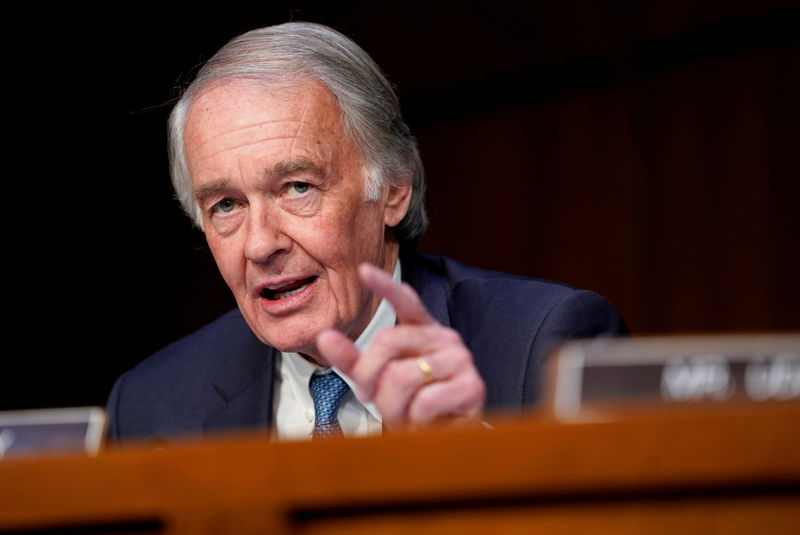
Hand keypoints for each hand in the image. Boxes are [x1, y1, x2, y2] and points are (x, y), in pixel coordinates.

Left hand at [316, 263, 485, 430]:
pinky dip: (416, 418)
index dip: (385, 286)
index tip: (364, 270)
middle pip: (388, 341)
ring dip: (392, 404)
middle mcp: (444, 337)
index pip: (405, 301)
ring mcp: (461, 359)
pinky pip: (426, 401)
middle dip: (369, 376)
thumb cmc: (409, 405)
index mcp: (422, 329)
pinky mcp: (472, 386)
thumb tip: (325, 336)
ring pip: (404, 376)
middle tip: (370, 397)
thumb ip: (352, 359)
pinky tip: (425, 420)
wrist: (442, 440)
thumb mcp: (376, 380)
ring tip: (402, 413)